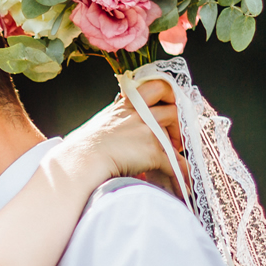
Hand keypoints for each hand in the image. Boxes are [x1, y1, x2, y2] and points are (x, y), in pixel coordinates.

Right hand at [51, 78, 182, 190]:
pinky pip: (174, 162)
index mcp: (127, 105)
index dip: (169, 93)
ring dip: (180, 142)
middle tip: (175, 133)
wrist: (82, 160)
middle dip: (179, 121)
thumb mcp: (102, 121)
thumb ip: (117, 118)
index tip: (171, 103)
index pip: (155, 86)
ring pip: (176, 133)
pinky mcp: (151, 152)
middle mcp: (140, 115)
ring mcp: (147, 132)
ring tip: (176, 151)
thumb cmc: (83, 146)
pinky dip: (180, 171)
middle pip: (172, 109)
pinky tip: (182, 179)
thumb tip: (119, 127)